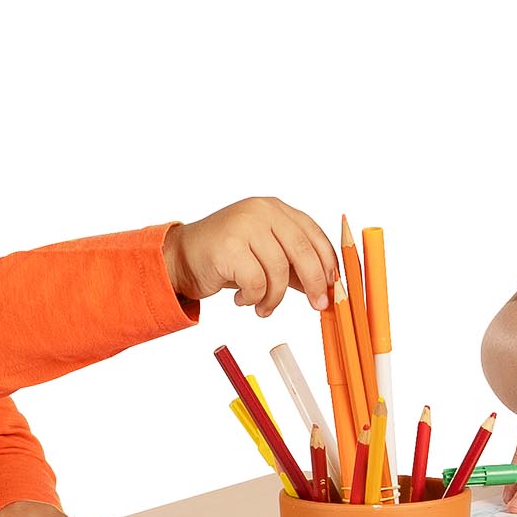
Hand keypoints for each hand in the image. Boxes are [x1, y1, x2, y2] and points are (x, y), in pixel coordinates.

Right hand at [164, 198, 338, 317]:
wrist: (182, 259)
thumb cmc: (228, 260)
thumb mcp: (267, 259)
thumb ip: (295, 267)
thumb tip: (328, 288)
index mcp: (276, 209)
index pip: (314, 234)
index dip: (328, 264)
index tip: (334, 288)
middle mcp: (262, 211)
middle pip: (302, 249)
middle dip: (314, 282)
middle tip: (318, 305)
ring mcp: (244, 224)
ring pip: (278, 270)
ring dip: (274, 297)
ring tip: (262, 307)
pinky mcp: (228, 245)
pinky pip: (256, 281)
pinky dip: (253, 298)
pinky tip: (241, 299)